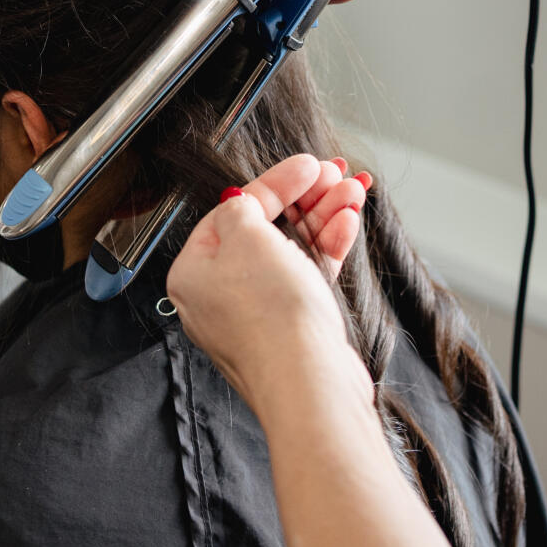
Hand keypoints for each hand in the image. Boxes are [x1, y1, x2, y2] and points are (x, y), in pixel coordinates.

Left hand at [166, 154, 374, 414]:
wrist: (309, 382)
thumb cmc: (270, 318)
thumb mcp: (247, 237)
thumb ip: (243, 208)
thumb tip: (244, 201)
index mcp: (193, 273)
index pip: (232, 210)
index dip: (275, 182)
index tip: (306, 165)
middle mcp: (219, 295)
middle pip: (265, 228)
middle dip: (306, 198)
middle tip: (335, 174)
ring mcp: (257, 313)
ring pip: (291, 251)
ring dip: (324, 216)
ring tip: (353, 192)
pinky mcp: (291, 328)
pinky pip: (306, 278)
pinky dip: (327, 249)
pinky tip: (348, 223)